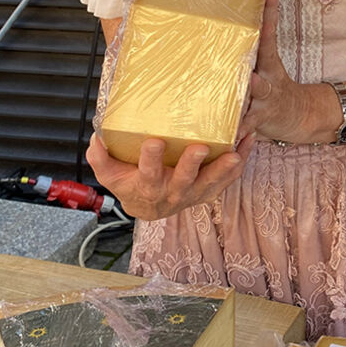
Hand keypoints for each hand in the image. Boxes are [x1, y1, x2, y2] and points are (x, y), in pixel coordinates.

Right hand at [85, 132, 250, 221]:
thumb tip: (96, 139)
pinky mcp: (210, 190)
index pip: (148, 173)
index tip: (154, 142)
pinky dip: (240, 163)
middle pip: (184, 180)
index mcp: (148, 186)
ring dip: (224, 168)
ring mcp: (194, 193)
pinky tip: (249, 143)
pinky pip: (228, 179)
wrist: (149, 207)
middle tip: (199, 148)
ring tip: (235, 152)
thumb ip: (101, 158)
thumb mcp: (110, 174)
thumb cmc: (130, 184)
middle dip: (191, 165)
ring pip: (211, 183)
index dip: (151, 159)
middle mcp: (173, 192)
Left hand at [240, 0, 336, 144]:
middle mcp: (267, 76)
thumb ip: (245, 48)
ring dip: (253, 88)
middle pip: (264, 56)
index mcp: (266, 60)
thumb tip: (223, 19)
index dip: (270, 8)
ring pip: (258, 92)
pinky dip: (238, 131)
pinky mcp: (260, 121)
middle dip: (259, 41)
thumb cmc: (271, 87)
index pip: (268, 29)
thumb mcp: (264, 65)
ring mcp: (266, 99)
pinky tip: (229, 135)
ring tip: (250, 82)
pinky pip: (247, 126)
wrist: (302, 116)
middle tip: (252, 34)